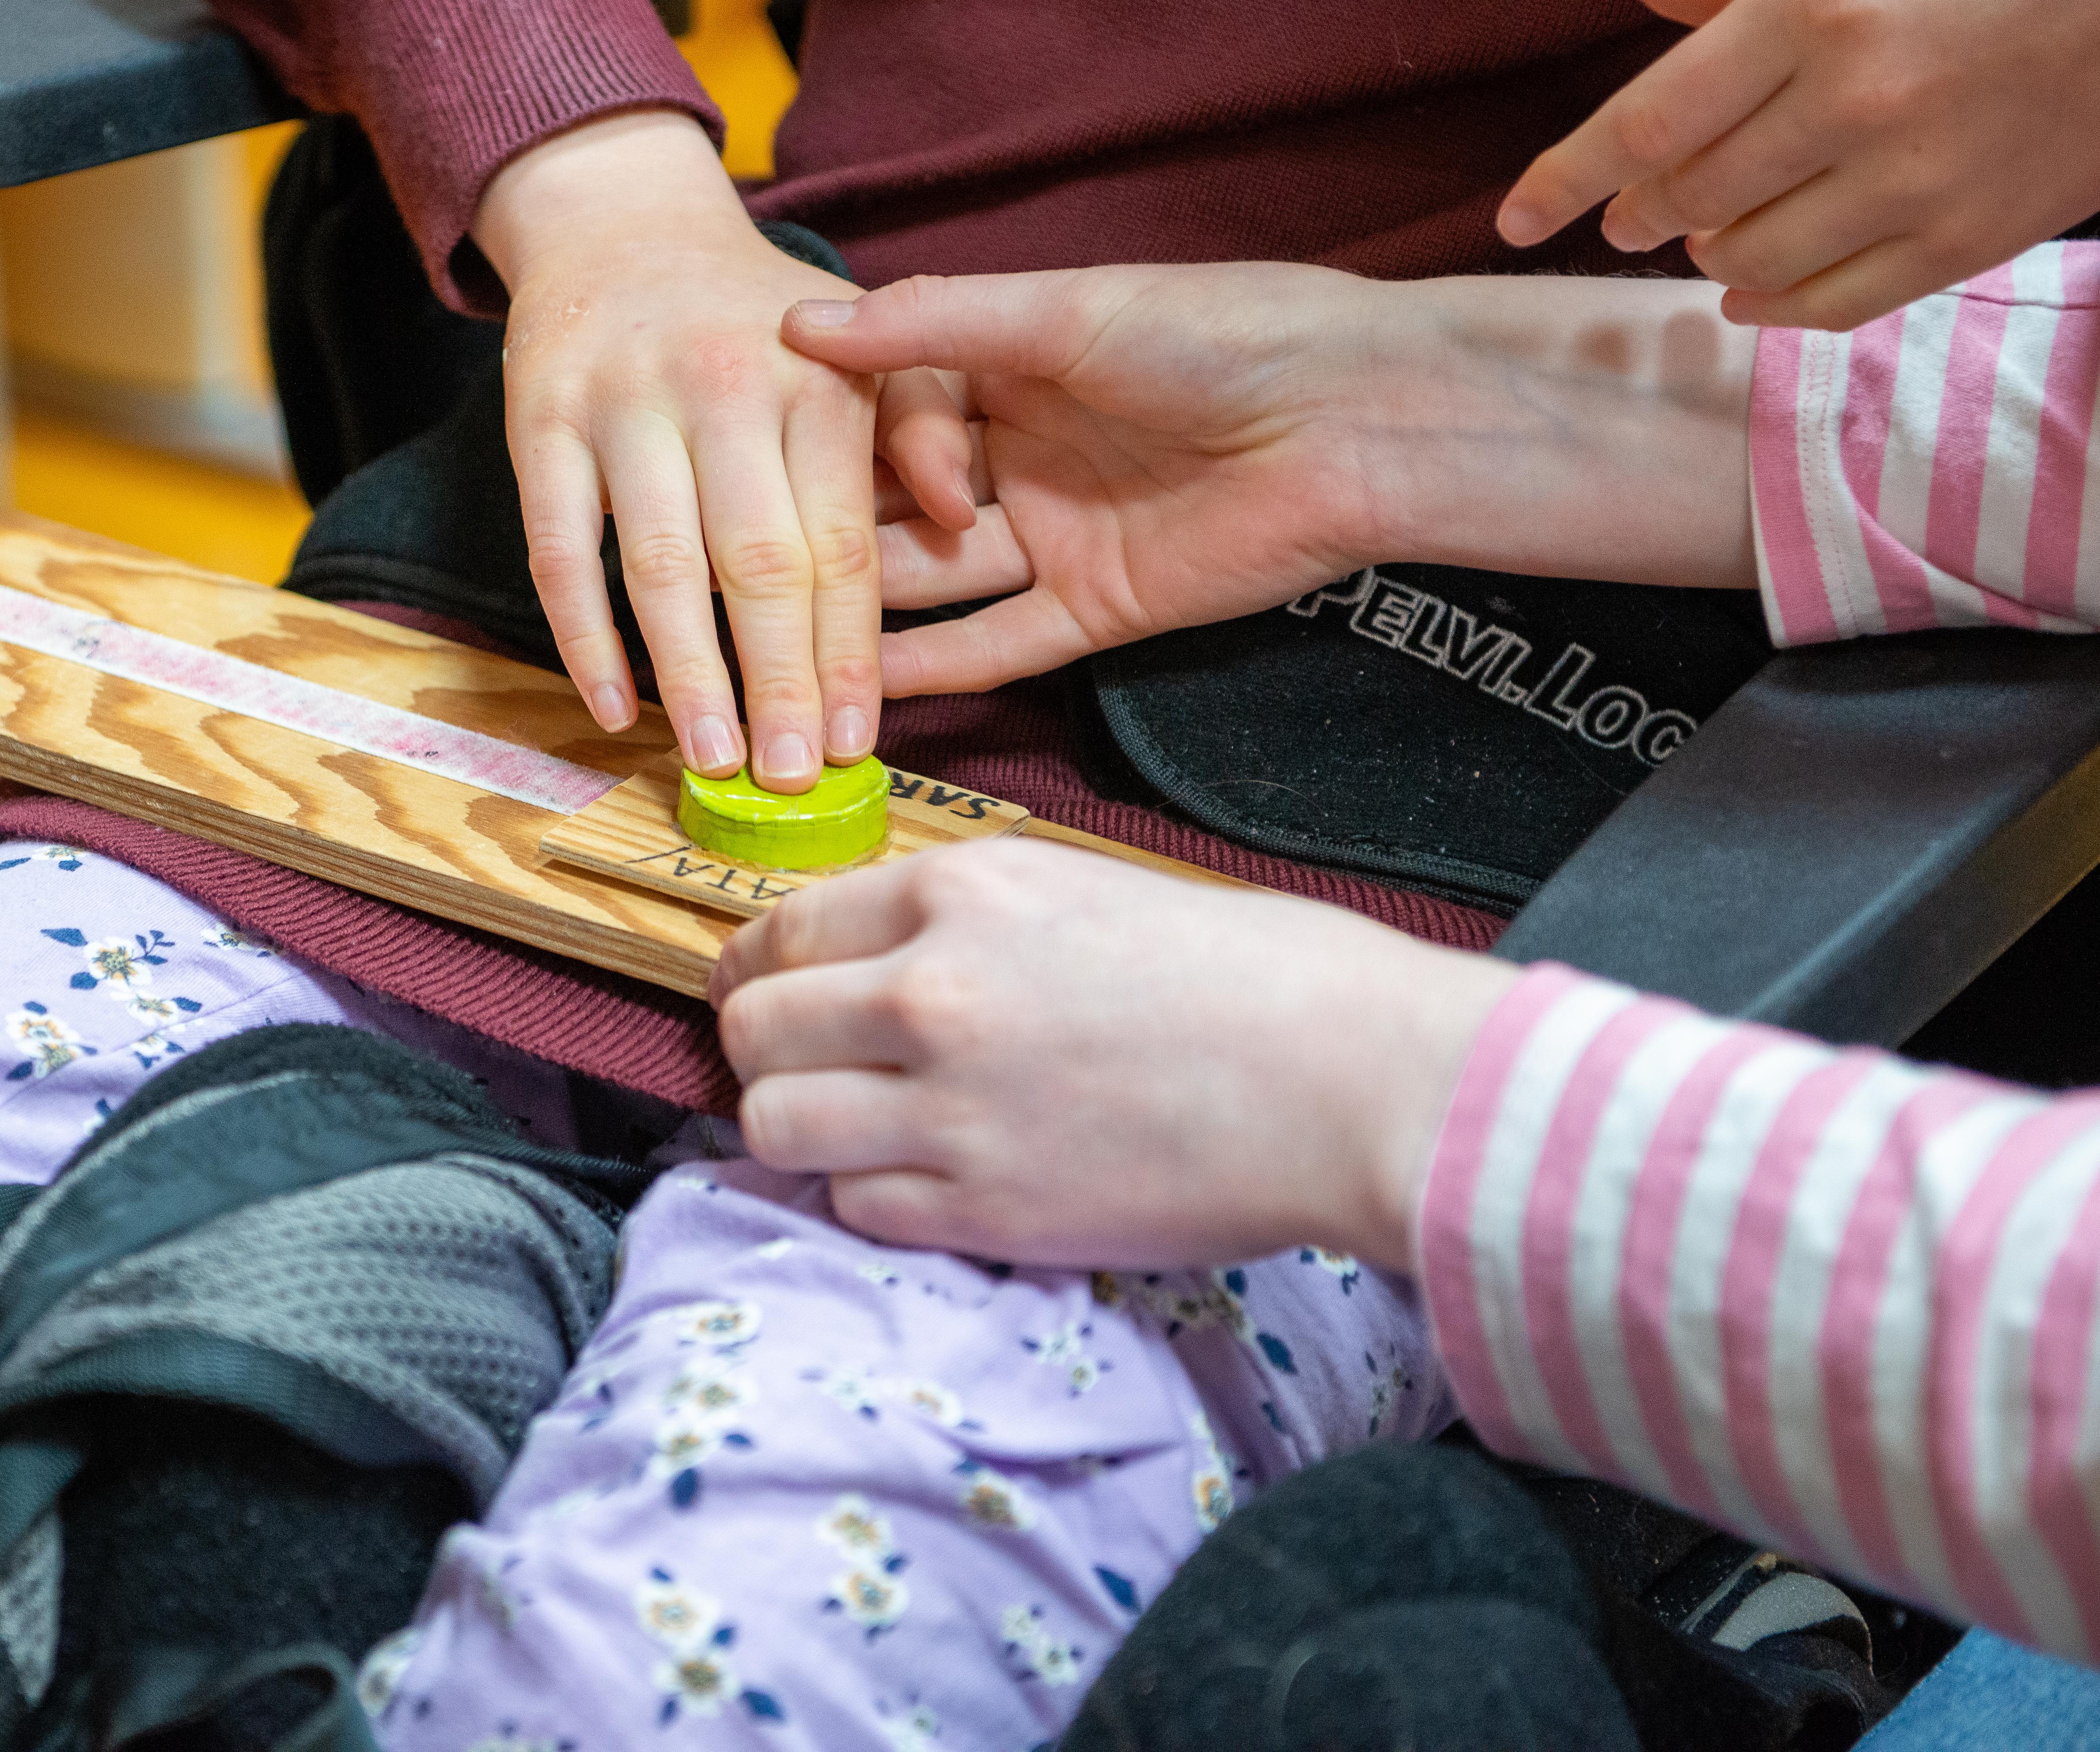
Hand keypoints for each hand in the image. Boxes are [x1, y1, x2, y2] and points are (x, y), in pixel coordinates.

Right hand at [480, 111, 875, 788]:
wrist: (623, 224)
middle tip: (789, 778)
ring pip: (661, 564)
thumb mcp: (866, 342)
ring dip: (687, 673)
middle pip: (758, 563)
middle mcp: (725, 386)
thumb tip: (955, 513)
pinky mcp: (541, 420)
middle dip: (777, 681)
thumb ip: (926, 418)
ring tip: (712, 760)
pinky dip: (583, 635)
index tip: (856, 740)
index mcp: (818, 379)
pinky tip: (613, 707)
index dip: (847, 651)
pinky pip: (559, 548)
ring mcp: (625, 404)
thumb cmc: (760, 313)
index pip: (840, 541)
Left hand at [712, 838, 1518, 1271]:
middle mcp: (931, 992)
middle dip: (762, 1051)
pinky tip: (928, 1182)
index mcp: (961, 893)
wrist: (1345, 1078)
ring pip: (775, 1126)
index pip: (785, 930)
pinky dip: (873, 1199)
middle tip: (802, 1069)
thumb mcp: (1081, 891)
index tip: (762, 991)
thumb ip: (962, 924)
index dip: (758, 969)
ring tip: (851, 1133)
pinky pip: (855, 1207)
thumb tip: (872, 966)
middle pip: (754, 1030)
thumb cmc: (1249, 975)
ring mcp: (948, 1108)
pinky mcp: (983, 1208)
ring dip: (798, 1131)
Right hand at [781, 262, 1754, 694]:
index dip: (878, 446)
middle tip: (746, 576)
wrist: (1355, 418)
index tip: (891, 472)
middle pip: (900, 500)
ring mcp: (1055, 535)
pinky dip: (935, 670)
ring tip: (777, 653)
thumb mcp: (1062, 312)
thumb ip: (930, 325)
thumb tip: (796, 322)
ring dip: (865, 613)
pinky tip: (862, 692)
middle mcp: (1022, 454)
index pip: (892, 411)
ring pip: (938, 580)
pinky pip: (999, 645)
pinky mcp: (1096, 610)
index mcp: (1010, 367)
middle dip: (831, 535)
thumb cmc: (1220, 334)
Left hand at [1498, 0, 2099, 327]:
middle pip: (1689, 193)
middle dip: (1644, 210)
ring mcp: (1910, 176)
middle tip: (1641, 208)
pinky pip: (1827, 303)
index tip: (1514, 218)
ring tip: (1715, 225)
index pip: (1647, 119)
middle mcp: (1853, 95)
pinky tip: (1751, 290)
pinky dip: (1770, 305)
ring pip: (1746, 256)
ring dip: (1709, 250)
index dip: (1566, 177)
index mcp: (1815, 8)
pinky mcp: (1961, 239)